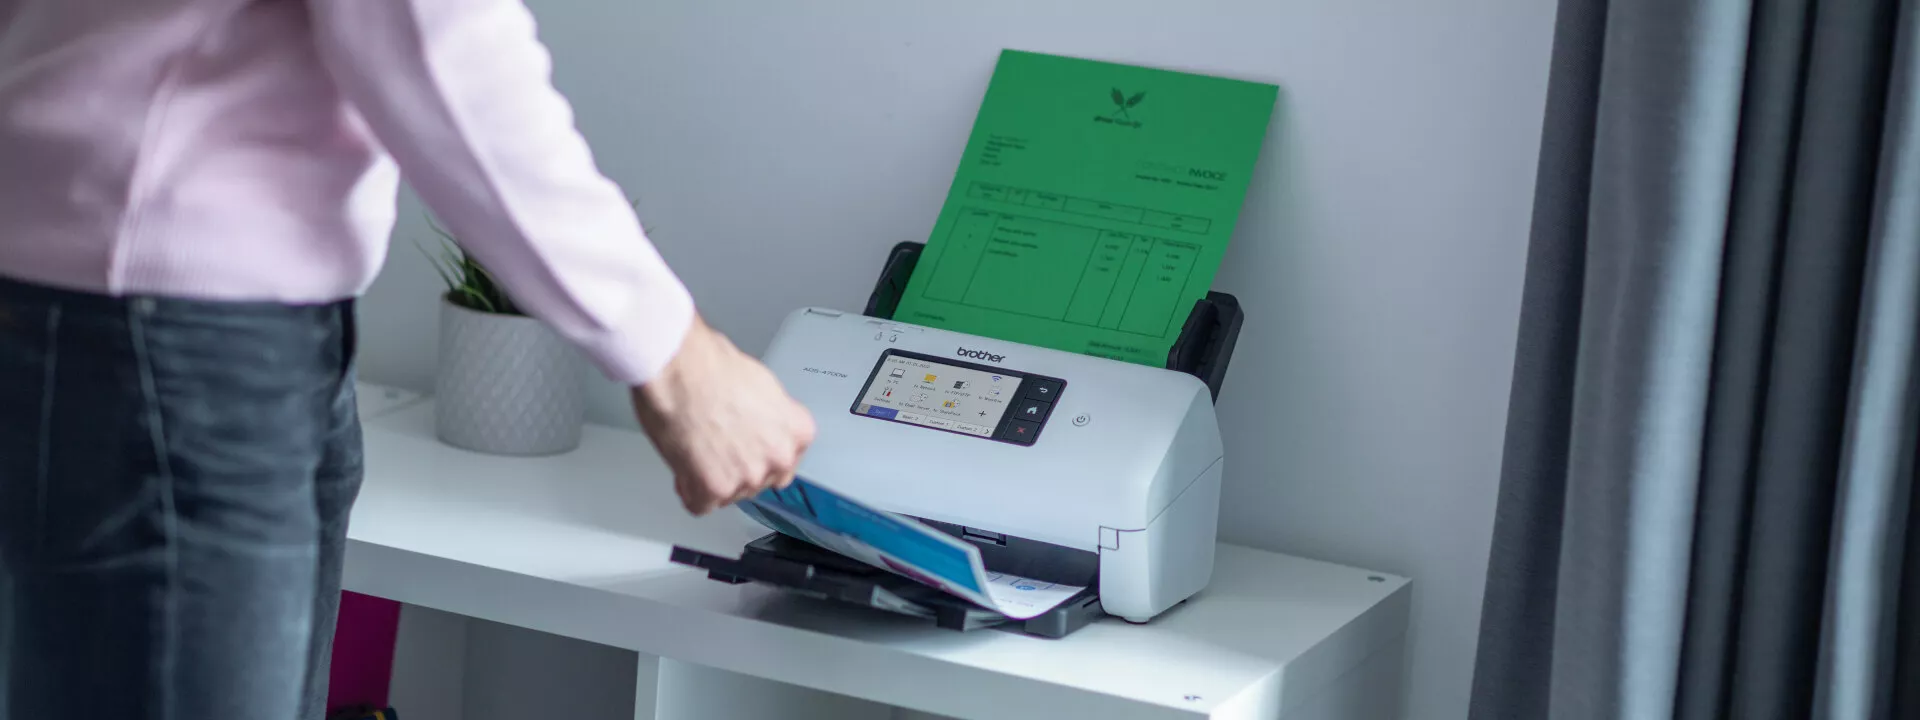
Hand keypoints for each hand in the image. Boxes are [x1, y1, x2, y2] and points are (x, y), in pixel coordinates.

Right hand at [631, 315, 815, 514]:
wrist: (679, 367)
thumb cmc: (711, 366)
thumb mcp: (762, 387)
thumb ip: (770, 420)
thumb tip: (761, 428)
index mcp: (796, 432)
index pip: (784, 462)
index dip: (757, 454)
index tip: (744, 449)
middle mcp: (778, 458)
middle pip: (758, 481)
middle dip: (735, 468)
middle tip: (716, 444)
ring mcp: (748, 477)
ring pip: (729, 494)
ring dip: (711, 478)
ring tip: (697, 445)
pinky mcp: (714, 489)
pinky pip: (699, 505)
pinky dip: (687, 489)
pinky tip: (684, 464)